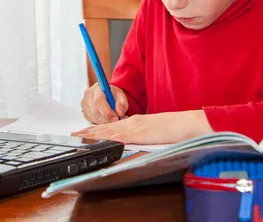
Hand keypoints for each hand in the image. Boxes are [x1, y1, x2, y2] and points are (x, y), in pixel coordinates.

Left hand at [72, 110, 213, 144]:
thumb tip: (137, 141)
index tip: (86, 131)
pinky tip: (97, 140)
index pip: (113, 125)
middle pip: (107, 126)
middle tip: (75, 133)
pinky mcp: (138, 133)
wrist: (187, 123)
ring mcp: (134, 126)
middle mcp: (132, 122)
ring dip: (92, 133)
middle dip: (90, 131)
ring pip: (108, 129)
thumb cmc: (176, 129)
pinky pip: (118, 135)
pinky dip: (106, 137)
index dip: (99, 128)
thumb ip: (145, 135)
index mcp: (137, 121)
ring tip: (78, 136)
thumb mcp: (156, 132)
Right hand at [80, 83, 128, 123]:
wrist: (108, 95)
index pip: (99, 100)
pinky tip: (106, 119)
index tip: (116, 117)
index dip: (107, 112)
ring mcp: (84, 104)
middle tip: (116, 120)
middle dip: (107, 118)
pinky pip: (92, 120)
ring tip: (113, 119)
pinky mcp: (84, 112)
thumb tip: (120, 112)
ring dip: (105, 121)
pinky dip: (101, 122)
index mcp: (97, 88)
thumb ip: (122, 103)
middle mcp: (88, 95)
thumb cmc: (113, 95)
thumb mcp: (121, 96)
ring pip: (94, 117)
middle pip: (95, 111)